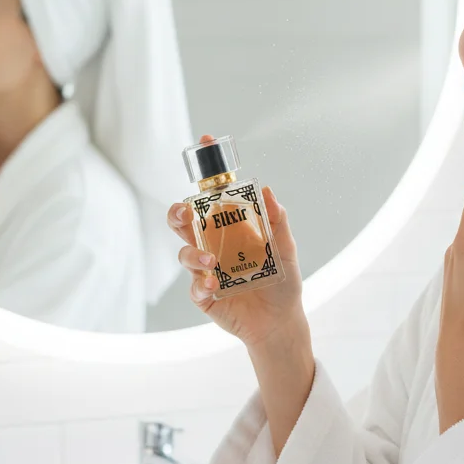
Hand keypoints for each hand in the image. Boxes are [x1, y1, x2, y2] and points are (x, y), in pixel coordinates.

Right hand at [168, 136, 308, 351]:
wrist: (280, 322)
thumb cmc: (282, 283)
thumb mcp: (286, 249)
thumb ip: (278, 221)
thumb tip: (268, 190)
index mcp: (230, 229)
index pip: (212, 198)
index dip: (208, 171)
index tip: (205, 141)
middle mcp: (213, 246)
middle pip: (184, 222)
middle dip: (178, 212)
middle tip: (185, 212)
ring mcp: (205, 270)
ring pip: (185, 254)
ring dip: (194, 255)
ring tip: (212, 263)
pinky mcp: (203, 295)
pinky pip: (194, 286)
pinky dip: (201, 284)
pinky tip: (213, 285)